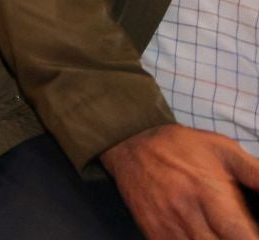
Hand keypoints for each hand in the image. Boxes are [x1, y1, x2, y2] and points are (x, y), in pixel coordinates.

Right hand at [101, 124, 258, 239]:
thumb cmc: (181, 147)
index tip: (254, 235)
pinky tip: (205, 238)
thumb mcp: (223, 149)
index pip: (239, 235)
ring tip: (223, 234)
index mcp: (208, 193)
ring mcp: (168, 228)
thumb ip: (256, 173)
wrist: (129, 145)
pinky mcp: (155, 235)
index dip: (250, 239)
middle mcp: (186, 214)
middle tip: (243, 233)